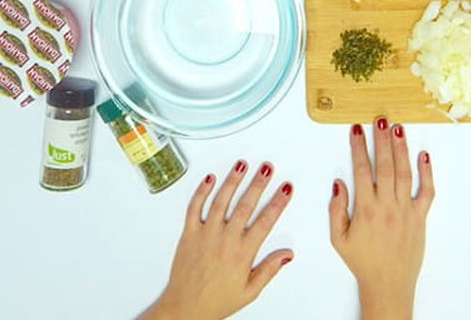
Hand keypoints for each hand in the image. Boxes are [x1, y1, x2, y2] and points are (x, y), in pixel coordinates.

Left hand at [141, 160, 293, 319]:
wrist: (184, 310)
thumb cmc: (215, 301)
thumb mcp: (249, 291)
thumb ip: (269, 270)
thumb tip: (287, 255)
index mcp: (242, 253)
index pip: (265, 221)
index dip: (278, 202)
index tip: (286, 188)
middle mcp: (225, 240)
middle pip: (245, 205)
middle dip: (258, 183)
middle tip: (267, 168)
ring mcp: (206, 234)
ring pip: (221, 200)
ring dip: (233, 180)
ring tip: (242, 164)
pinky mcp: (189, 234)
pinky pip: (194, 208)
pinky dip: (201, 192)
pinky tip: (209, 179)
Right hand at [329, 118, 434, 319]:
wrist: (388, 285)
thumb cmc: (363, 261)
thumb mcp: (338, 238)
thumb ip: (336, 209)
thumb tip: (338, 183)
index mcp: (365, 209)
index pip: (362, 170)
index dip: (359, 147)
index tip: (357, 130)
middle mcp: (387, 206)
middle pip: (385, 165)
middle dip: (382, 140)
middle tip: (380, 120)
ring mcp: (406, 210)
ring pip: (405, 172)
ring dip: (401, 148)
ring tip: (398, 128)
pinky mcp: (420, 216)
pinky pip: (427, 191)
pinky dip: (427, 173)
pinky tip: (424, 155)